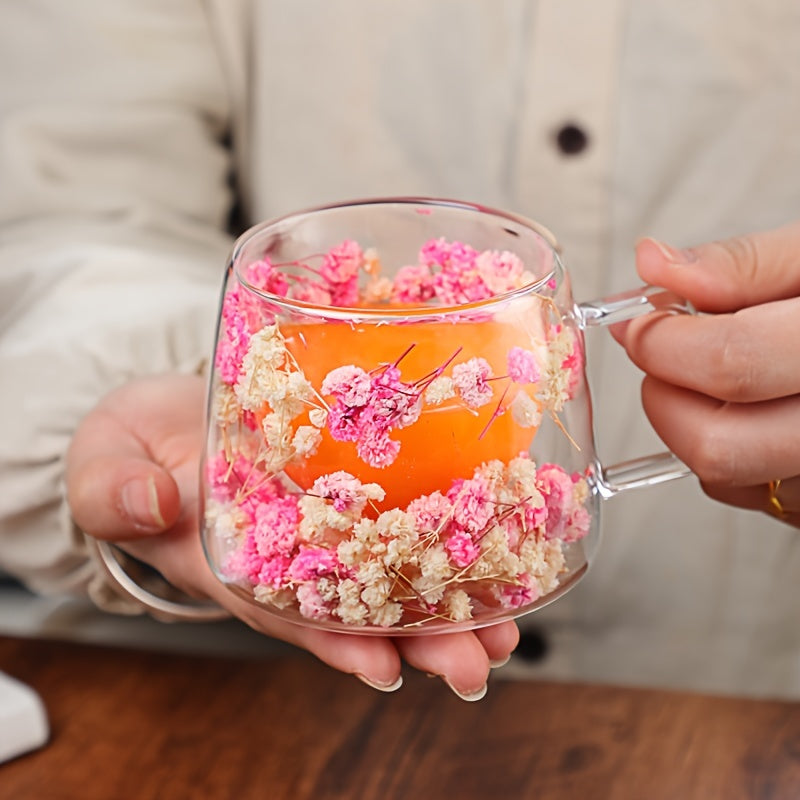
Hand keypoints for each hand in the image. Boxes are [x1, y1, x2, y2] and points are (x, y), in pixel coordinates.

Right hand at [66, 374, 518, 698]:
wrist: (168, 411)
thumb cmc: (136, 445)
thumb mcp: (106, 462)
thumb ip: (115, 489)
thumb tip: (153, 502)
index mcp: (233, 563)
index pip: (288, 612)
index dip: (334, 639)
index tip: (384, 664)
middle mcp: (292, 555)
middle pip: (359, 607)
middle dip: (418, 641)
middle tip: (478, 663)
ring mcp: (324, 521)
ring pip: (392, 571)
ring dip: (449, 603)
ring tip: (508, 628)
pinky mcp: (348, 483)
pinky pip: (399, 510)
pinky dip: (444, 530)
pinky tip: (495, 540)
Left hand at [615, 221, 799, 526]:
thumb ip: (742, 264)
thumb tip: (651, 262)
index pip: (732, 363)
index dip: (664, 342)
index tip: (640, 323)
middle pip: (716, 446)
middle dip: (666, 396)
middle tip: (668, 356)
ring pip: (723, 476)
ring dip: (689, 423)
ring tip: (720, 374)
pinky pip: (746, 493)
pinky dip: (724, 449)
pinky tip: (750, 408)